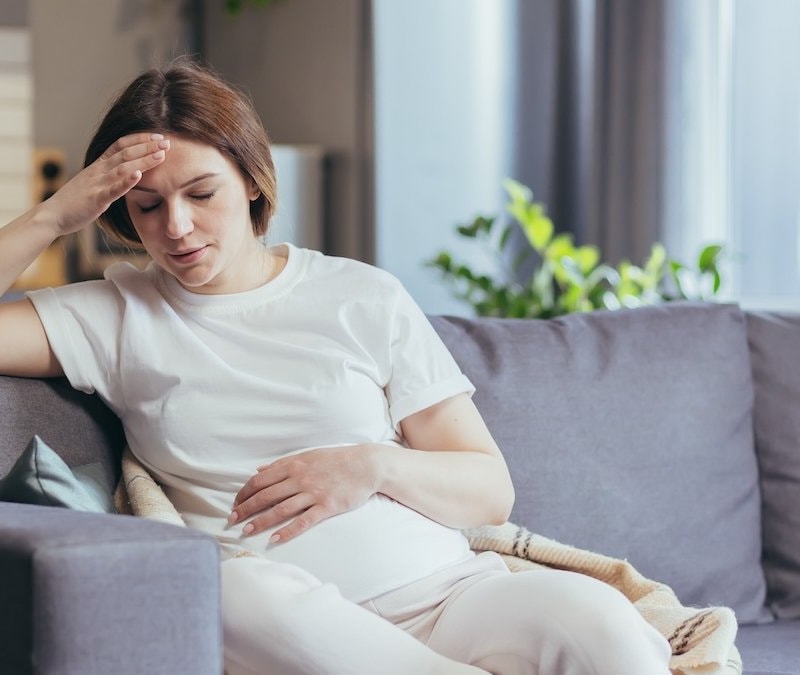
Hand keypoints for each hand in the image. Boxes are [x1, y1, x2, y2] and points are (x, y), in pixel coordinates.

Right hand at [41, 132, 169, 236]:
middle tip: (167, 141)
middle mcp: (98, 171)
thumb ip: (110, 175)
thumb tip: (129, 171)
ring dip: (143, 160)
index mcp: (99, 165)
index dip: (140, 139)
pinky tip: (139, 175)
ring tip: (161, 155)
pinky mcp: (96, 199)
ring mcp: (97, 184)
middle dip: (148, 146)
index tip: (158, 136)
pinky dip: (126, 181)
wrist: (53, 215)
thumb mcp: (94, 183)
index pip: (121, 145)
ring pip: (123, 168)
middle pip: (126, 153)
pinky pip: (112, 189)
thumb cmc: (75, 201)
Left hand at [229, 444, 379, 542]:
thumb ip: (283, 463)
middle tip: (231, 520)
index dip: (245, 493)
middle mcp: (300, 479)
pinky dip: (288, 531)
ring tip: (246, 531)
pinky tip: (275, 539)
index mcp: (294, 465)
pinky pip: (304, 521)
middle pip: (266, 496)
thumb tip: (260, 469)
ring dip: (261, 521)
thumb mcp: (308, 455)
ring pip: (281, 509)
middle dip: (246, 508)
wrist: (366, 465)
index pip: (261, 480)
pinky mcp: (327, 506)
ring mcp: (314, 493)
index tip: (235, 503)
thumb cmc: (337, 459)